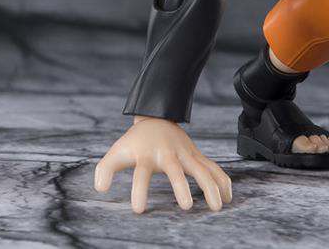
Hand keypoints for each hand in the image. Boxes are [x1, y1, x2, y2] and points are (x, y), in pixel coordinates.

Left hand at [94, 116, 231, 213]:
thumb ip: (105, 169)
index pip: (140, 173)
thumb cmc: (135, 141)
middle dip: (180, 186)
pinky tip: (228, 197)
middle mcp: (167, 154)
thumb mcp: (118, 151)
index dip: (138, 190)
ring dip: (210, 186)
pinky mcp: (196, 155)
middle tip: (186, 206)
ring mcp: (184, 153)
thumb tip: (100, 189)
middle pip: (175, 170)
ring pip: (201, 168)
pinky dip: (223, 180)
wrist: (156, 117)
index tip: (138, 210)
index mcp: (146, 155)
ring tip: (217, 207)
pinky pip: (213, 167)